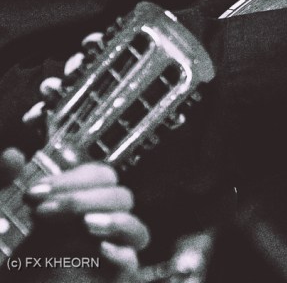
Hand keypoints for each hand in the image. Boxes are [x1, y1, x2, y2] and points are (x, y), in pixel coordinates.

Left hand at [2, 148, 148, 277]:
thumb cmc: (7, 263)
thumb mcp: (0, 218)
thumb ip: (3, 185)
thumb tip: (12, 155)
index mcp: (83, 206)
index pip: (102, 177)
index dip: (73, 179)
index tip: (32, 195)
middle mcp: (99, 227)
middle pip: (120, 197)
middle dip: (83, 200)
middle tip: (42, 214)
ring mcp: (107, 255)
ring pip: (135, 228)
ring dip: (112, 220)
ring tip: (85, 225)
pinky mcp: (108, 280)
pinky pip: (131, 264)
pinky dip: (120, 254)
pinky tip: (99, 251)